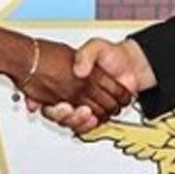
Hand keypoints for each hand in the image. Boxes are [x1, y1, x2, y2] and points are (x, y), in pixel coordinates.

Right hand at [38, 38, 155, 132]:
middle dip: (64, 114)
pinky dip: (87, 125)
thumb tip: (79, 71)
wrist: (129, 65)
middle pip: (58, 113)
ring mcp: (80, 104)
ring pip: (70, 122)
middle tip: (72, 108)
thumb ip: (86, 55)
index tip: (57, 103)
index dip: (45, 101)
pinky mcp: (92, 114)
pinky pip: (84, 126)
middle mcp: (70, 93)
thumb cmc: (109, 55)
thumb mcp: (96, 47)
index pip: (46, 94)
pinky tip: (93, 119)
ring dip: (77, 120)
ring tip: (86, 112)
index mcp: (65, 77)